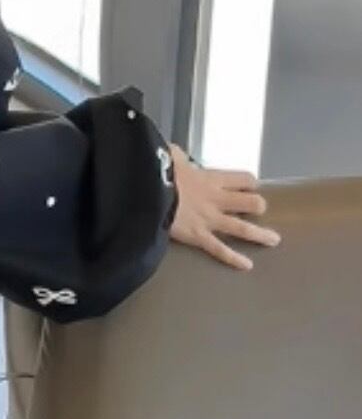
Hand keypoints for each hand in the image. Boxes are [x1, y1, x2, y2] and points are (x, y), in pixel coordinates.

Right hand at [168, 146, 280, 270]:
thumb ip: (177, 156)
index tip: (249, 187)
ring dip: (260, 235)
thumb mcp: (170, 156)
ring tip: (273, 240)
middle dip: (257, 206)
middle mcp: (217, 199)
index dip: (250, 184)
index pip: (244, 179)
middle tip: (256, 210)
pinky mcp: (198, 236)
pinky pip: (219, 249)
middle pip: (251, 202)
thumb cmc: (157, 172)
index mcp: (212, 179)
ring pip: (242, 228)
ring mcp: (210, 220)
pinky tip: (247, 265)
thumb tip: (173, 153)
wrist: (146, 191)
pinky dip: (233, 258)